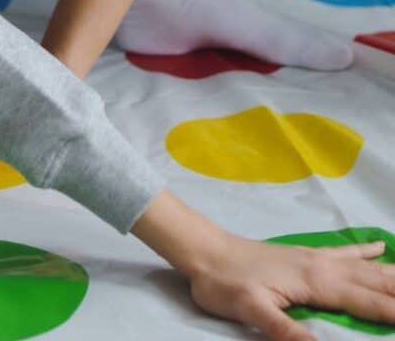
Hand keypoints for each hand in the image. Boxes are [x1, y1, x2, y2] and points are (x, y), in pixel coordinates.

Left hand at [187, 235, 394, 339]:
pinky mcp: (305, 256)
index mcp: (318, 283)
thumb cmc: (224, 282)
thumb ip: (288, 333)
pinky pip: (344, 253)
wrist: (204, 249)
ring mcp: (316, 259)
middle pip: (377, 285)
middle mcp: (324, 267)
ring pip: (367, 269)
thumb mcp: (253, 312)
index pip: (372, 305)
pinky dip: (366, 252)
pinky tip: (381, 247)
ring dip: (394, 276)